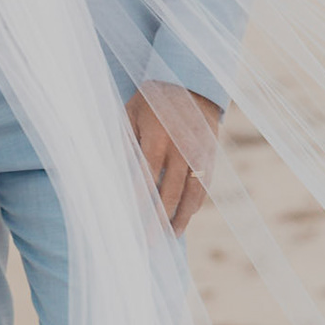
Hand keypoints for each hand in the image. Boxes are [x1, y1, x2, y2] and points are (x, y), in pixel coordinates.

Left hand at [126, 81, 220, 234]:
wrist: (190, 81)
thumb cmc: (151, 98)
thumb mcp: (131, 113)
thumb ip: (124, 141)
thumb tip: (114, 173)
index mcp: (156, 136)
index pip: (146, 177)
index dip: (139, 202)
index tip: (130, 223)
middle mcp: (180, 148)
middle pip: (169, 192)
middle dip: (157, 220)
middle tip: (147, 243)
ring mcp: (198, 153)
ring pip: (191, 194)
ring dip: (180, 218)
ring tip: (169, 237)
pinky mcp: (210, 155)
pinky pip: (203, 186)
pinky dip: (194, 205)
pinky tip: (185, 218)